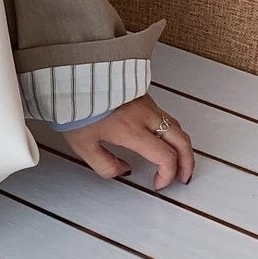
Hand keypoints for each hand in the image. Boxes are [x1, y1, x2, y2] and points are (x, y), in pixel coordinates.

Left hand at [55, 95, 194, 190]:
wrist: (70, 75)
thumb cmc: (74, 105)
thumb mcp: (82, 144)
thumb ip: (105, 164)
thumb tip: (122, 170)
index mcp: (131, 129)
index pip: (165, 157)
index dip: (167, 176)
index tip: (158, 183)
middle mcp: (144, 114)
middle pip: (181, 141)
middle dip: (187, 163)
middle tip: (183, 177)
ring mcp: (145, 102)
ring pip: (176, 126)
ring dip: (182, 146)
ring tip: (177, 160)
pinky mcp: (141, 93)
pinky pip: (166, 115)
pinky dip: (172, 132)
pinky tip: (163, 139)